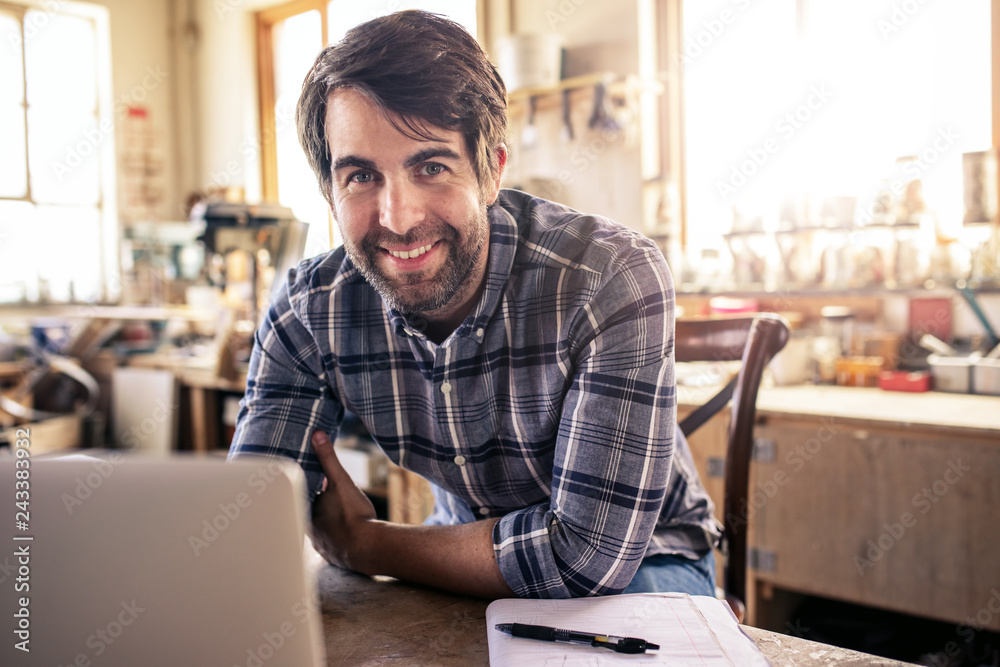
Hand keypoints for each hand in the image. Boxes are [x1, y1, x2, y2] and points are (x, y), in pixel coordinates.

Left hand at [309, 430, 377, 570]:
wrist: (369, 547)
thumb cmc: (353, 514)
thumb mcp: (342, 481)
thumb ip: (329, 458)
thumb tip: (317, 435)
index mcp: (306, 511)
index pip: (301, 496)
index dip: (308, 488)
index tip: (314, 482)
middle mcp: (309, 531)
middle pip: (309, 513)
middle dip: (318, 505)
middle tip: (328, 496)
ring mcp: (321, 546)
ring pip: (319, 530)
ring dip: (327, 523)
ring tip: (337, 515)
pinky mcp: (334, 556)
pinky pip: (331, 544)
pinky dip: (336, 538)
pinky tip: (345, 534)